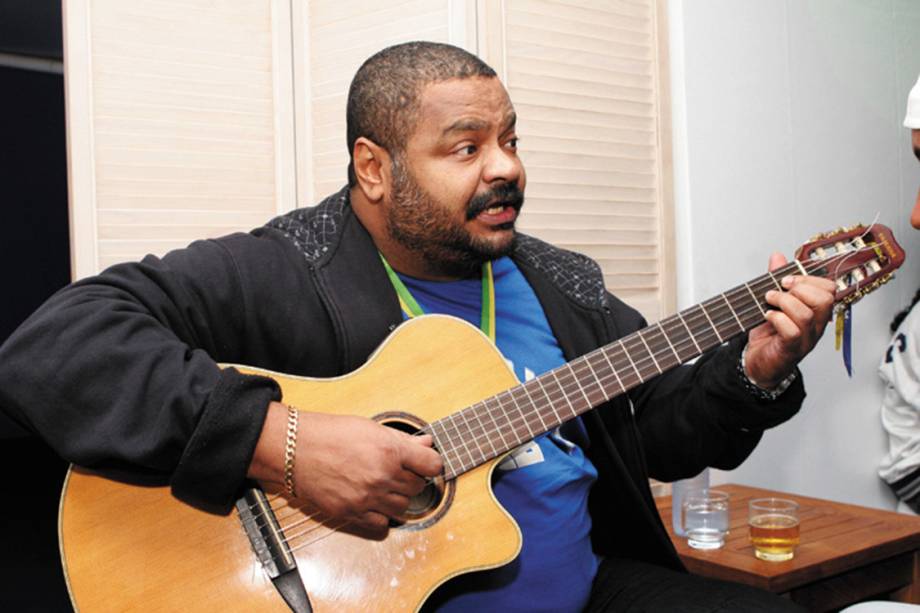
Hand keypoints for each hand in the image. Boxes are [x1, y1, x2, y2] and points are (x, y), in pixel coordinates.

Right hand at [294, 411, 442, 538]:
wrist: (294, 450)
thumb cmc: (329, 434)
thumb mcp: (370, 428)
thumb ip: (402, 440)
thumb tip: (426, 445)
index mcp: (389, 451)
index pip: (432, 465)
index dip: (430, 463)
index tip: (424, 463)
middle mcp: (382, 476)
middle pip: (418, 488)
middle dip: (411, 479)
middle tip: (398, 470)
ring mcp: (367, 498)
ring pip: (403, 508)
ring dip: (397, 498)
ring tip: (383, 485)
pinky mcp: (352, 513)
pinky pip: (382, 525)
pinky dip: (382, 515)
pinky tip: (373, 501)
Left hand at [744, 252, 835, 387]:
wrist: (759, 364)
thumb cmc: (769, 334)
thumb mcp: (773, 302)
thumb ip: (777, 279)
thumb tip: (778, 256)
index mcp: (816, 311)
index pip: (830, 289)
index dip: (810, 278)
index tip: (787, 278)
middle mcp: (816, 325)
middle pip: (825, 299)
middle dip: (800, 287)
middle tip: (780, 288)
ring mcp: (806, 339)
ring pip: (807, 314)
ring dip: (784, 301)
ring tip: (769, 300)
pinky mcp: (791, 350)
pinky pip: (792, 331)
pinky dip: (777, 319)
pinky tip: (767, 316)